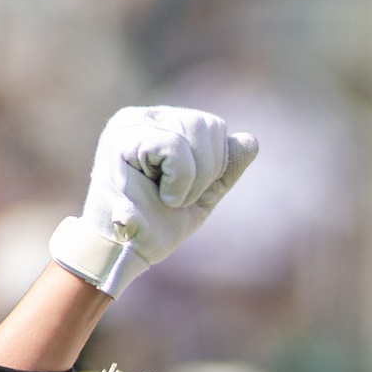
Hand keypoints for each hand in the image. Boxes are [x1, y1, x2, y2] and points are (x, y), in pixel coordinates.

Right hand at [49, 106, 257, 298]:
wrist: (124, 253)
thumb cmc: (157, 226)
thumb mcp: (202, 196)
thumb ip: (225, 169)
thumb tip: (250, 141)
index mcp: (162, 126)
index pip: (213, 126)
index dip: (216, 164)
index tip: (188, 192)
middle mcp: (144, 118)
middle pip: (207, 124)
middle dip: (206, 171)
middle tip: (176, 198)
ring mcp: (130, 124)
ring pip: (193, 132)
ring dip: (191, 179)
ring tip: (166, 197)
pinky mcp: (121, 138)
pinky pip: (174, 147)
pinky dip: (179, 180)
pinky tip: (159, 195)